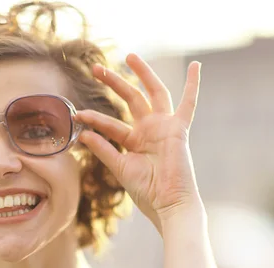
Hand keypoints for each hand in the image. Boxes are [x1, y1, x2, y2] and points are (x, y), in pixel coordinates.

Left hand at [75, 54, 203, 233]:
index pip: (110, 123)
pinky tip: (196, 66)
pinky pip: (189, 104)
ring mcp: (164, 127)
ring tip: (129, 56)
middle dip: (113, 82)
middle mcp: (149, 130)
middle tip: (96, 68)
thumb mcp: (119, 167)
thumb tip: (83, 133)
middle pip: (130, 98)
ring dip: (142, 74)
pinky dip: (193, 85)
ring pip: (152, 93)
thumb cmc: (146, 191)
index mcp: (134, 140)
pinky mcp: (178, 129)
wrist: (167, 204)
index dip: (94, 118)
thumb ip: (103, 148)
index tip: (77, 113)